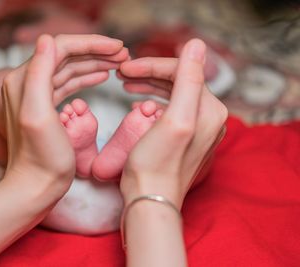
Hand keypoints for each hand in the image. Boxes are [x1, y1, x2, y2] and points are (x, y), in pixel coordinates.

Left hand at [0, 34, 127, 198]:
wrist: (35, 186)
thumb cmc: (41, 158)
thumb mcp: (38, 115)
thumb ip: (38, 74)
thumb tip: (46, 38)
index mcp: (24, 79)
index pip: (61, 47)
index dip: (91, 44)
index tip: (118, 47)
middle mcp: (27, 82)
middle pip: (66, 55)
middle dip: (97, 51)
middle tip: (124, 54)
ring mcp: (37, 95)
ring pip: (70, 69)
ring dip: (95, 63)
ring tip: (120, 63)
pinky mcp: (47, 107)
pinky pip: (68, 84)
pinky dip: (87, 77)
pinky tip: (103, 76)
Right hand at [118, 39, 227, 207]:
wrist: (150, 199)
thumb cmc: (157, 164)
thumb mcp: (175, 119)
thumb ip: (189, 80)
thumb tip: (196, 44)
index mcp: (210, 110)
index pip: (184, 71)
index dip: (153, 66)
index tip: (126, 68)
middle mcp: (209, 118)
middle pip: (179, 81)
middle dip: (150, 74)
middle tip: (123, 74)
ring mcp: (198, 129)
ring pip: (173, 94)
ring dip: (150, 86)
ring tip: (126, 85)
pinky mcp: (185, 139)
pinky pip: (170, 110)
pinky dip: (153, 102)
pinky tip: (137, 106)